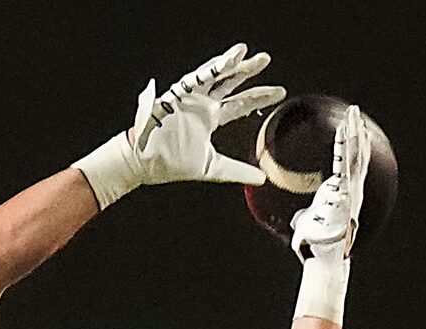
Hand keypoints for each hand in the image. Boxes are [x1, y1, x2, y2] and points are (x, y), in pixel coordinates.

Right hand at [77, 45, 283, 209]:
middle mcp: (203, 104)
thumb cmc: (172, 163)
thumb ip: (237, 171)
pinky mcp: (181, 92)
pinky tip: (231, 58)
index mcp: (209, 119)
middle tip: (266, 59)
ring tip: (248, 54)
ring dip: (233, 64)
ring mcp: (192, 96)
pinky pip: (201, 76)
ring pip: (217, 76)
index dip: (259, 97)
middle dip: (248, 73)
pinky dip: (216, 67)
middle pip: (231, 84)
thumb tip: (262, 179)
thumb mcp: (212, 168)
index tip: (279, 92)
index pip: (239, 105)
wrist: (146, 161)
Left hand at [292, 105, 371, 264]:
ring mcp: (349, 190)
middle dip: (356, 131)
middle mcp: (350, 189)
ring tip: (354, 113)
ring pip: (354, 155)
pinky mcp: (344, 191)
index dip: (350, 146)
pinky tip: (344, 130)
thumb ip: (304, 219)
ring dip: (354, 132)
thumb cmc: (316, 246)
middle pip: (356, 154)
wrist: (325, 257)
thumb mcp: (307, 226)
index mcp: (342, 193)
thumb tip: (296, 221)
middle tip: (355, 111)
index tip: (351, 130)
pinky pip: (343, 163)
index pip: (348, 164)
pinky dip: (344, 146)